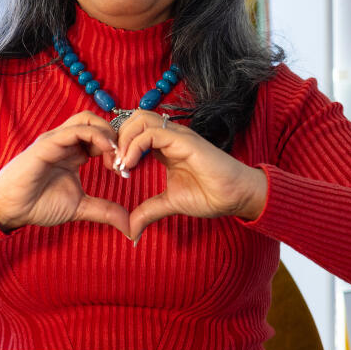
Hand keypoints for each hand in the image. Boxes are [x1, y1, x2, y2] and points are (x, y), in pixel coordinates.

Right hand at [0, 111, 129, 235]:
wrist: (10, 209)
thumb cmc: (39, 204)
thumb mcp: (80, 208)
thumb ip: (104, 211)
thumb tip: (129, 225)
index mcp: (74, 153)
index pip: (103, 137)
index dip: (119, 149)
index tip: (126, 171)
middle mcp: (66, 142)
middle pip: (98, 122)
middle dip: (117, 138)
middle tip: (123, 162)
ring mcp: (57, 140)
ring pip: (89, 119)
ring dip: (109, 134)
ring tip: (116, 156)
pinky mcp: (48, 143)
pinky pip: (77, 130)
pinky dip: (97, 136)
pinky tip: (107, 152)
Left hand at [114, 111, 268, 243]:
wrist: (236, 196)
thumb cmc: (210, 195)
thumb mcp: (170, 204)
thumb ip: (148, 211)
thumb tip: (131, 230)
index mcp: (165, 146)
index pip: (134, 131)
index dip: (119, 146)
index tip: (116, 171)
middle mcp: (170, 136)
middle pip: (133, 119)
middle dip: (117, 138)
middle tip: (114, 165)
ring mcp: (177, 135)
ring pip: (140, 119)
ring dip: (124, 140)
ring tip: (122, 164)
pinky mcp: (185, 140)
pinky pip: (152, 133)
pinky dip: (135, 146)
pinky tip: (131, 165)